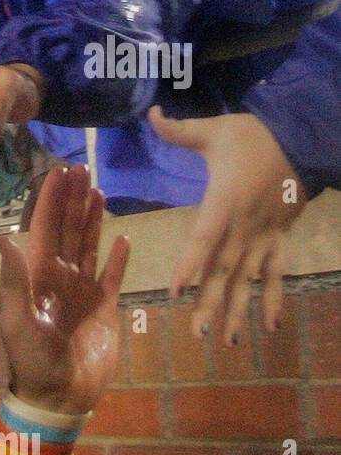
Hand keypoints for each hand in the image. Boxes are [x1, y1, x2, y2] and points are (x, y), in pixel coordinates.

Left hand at [0, 165, 128, 414]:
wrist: (60, 395)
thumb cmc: (32, 359)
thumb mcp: (16, 319)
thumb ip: (13, 279)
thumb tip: (3, 238)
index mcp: (37, 277)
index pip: (45, 229)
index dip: (52, 201)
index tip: (60, 173)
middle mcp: (60, 278)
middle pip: (69, 231)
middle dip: (74, 201)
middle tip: (83, 169)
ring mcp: (83, 292)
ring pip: (89, 247)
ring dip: (93, 220)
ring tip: (99, 191)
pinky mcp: (105, 309)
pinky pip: (112, 277)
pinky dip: (118, 259)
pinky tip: (123, 238)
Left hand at [149, 106, 304, 343]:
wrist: (304, 139)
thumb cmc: (254, 136)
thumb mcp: (216, 129)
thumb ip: (180, 130)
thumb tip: (150, 113)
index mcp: (225, 202)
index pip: (203, 239)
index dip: (191, 265)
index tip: (177, 291)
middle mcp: (244, 227)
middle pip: (224, 270)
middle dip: (211, 302)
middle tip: (198, 333)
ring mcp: (264, 237)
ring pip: (249, 279)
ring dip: (238, 310)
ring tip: (226, 341)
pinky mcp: (279, 239)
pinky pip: (277, 273)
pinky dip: (274, 298)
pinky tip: (270, 326)